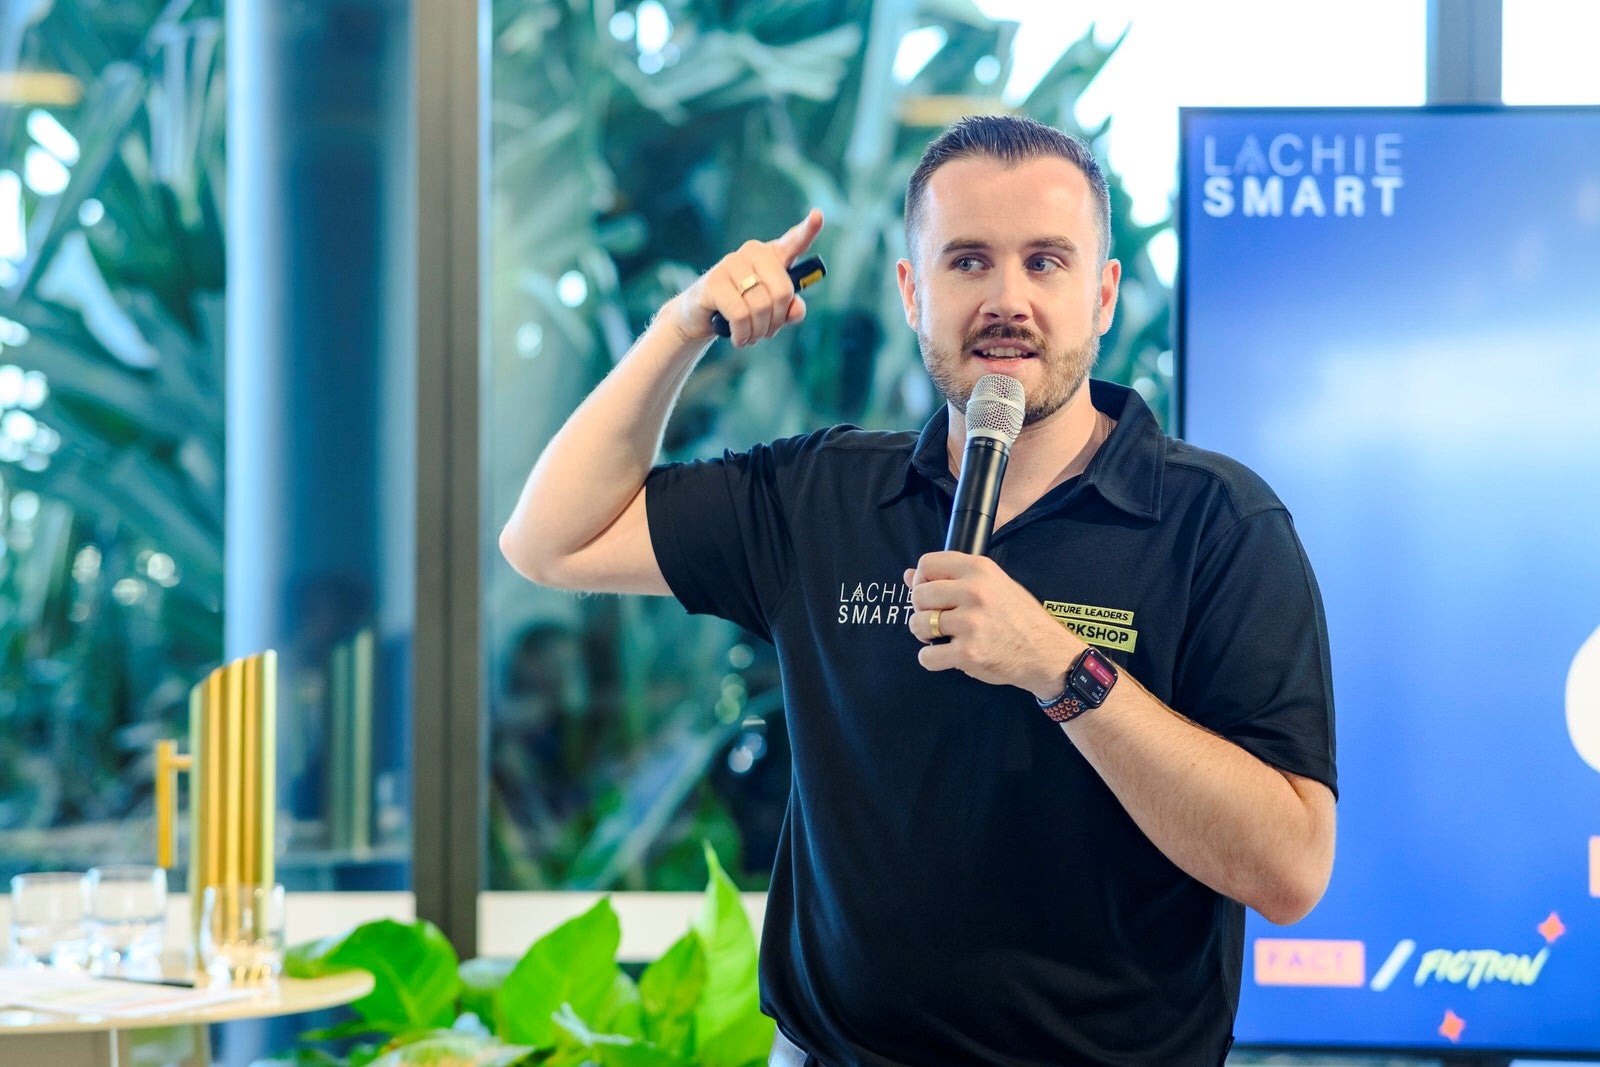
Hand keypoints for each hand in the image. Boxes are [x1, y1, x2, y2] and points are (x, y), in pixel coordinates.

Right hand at [670, 209, 823, 346]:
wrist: (701, 318)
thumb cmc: (742, 310)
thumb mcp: (771, 313)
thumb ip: (790, 310)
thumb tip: (796, 308)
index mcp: (772, 256)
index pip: (794, 241)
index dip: (808, 229)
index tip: (818, 215)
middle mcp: (753, 252)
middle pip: (782, 292)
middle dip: (777, 321)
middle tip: (766, 333)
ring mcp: (731, 263)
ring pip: (761, 306)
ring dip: (759, 331)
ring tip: (750, 336)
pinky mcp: (714, 281)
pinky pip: (740, 314)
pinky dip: (742, 333)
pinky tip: (738, 338)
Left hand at [904, 551, 1082, 698]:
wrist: (1046, 653)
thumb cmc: (1020, 618)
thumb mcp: (994, 584)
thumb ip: (953, 577)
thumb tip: (909, 574)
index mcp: (980, 569)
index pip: (927, 563)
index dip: (921, 580)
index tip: (929, 593)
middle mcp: (974, 592)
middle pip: (919, 595)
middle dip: (921, 609)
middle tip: (936, 619)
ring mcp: (971, 623)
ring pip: (918, 624)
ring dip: (923, 633)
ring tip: (941, 636)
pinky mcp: (968, 653)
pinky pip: (927, 656)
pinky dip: (930, 659)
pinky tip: (945, 655)